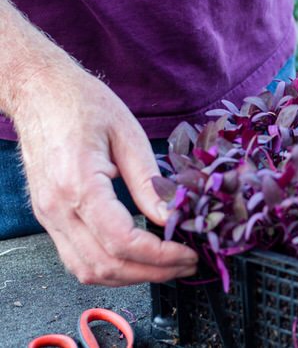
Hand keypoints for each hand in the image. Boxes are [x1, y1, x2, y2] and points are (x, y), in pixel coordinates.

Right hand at [14, 65, 196, 285]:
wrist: (38, 91)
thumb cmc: (81, 103)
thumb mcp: (128, 133)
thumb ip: (149, 180)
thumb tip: (171, 217)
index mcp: (78, 185)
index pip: (122, 241)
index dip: (160, 256)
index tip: (188, 253)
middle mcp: (57, 208)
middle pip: (105, 265)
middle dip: (152, 273)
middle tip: (186, 264)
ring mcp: (48, 216)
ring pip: (87, 270)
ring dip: (130, 277)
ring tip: (167, 266)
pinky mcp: (48, 216)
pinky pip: (76, 258)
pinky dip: (108, 268)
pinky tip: (137, 258)